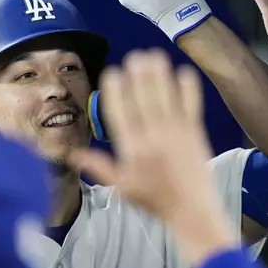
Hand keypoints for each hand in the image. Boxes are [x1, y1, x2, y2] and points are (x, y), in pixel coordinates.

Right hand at [69, 49, 218, 220]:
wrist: (191, 211)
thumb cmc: (154, 199)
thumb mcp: (121, 186)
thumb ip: (98, 166)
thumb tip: (72, 154)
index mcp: (132, 148)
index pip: (120, 112)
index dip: (116, 90)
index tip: (113, 73)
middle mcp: (153, 137)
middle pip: (143, 98)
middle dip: (138, 75)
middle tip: (134, 57)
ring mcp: (176, 132)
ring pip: (165, 97)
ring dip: (159, 74)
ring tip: (153, 56)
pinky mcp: (195, 132)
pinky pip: (191, 105)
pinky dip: (188, 88)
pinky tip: (183, 71)